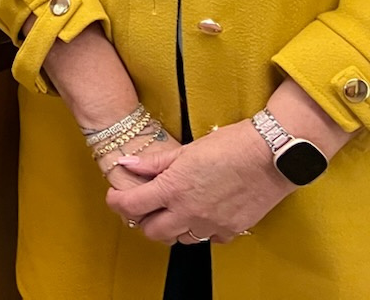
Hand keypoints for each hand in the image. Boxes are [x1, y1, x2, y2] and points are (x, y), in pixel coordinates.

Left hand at [107, 121, 289, 242]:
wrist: (271, 155)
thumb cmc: (229, 146)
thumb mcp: (185, 150)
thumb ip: (154, 163)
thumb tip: (127, 164)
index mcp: (173, 189)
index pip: (132, 206)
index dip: (117, 203)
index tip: (115, 197)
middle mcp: (189, 212)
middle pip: (153, 232)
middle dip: (143, 220)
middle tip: (144, 206)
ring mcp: (211, 224)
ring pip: (180, 239)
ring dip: (171, 227)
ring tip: (172, 209)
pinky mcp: (231, 230)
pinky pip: (208, 239)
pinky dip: (200, 230)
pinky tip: (201, 213)